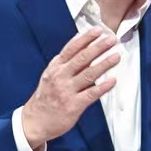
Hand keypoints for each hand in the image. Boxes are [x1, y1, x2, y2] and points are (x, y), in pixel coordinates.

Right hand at [20, 26, 120, 150]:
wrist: (35, 120)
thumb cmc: (46, 96)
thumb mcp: (51, 74)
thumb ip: (66, 63)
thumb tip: (84, 49)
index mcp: (56, 67)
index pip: (72, 48)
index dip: (86, 38)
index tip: (98, 30)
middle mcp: (60, 76)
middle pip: (82, 58)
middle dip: (98, 47)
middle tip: (111, 40)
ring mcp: (66, 90)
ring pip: (88, 74)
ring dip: (104, 64)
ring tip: (116, 57)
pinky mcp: (73, 105)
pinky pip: (91, 94)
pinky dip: (102, 87)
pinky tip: (112, 81)